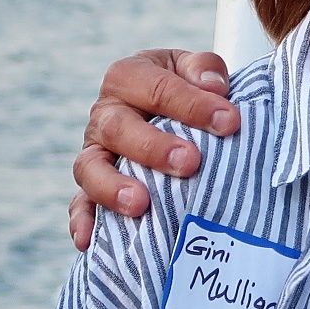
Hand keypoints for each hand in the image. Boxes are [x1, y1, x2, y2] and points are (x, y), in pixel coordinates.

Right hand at [68, 50, 238, 249]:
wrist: (168, 104)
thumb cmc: (185, 85)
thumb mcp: (195, 67)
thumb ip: (205, 69)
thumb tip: (214, 87)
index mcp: (129, 76)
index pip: (158, 89)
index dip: (194, 105)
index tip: (229, 123)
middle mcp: (105, 113)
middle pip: (118, 128)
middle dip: (154, 148)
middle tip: (191, 163)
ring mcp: (95, 150)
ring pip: (90, 168)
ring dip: (112, 187)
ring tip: (141, 204)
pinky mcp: (91, 184)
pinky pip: (80, 203)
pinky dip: (82, 220)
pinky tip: (89, 240)